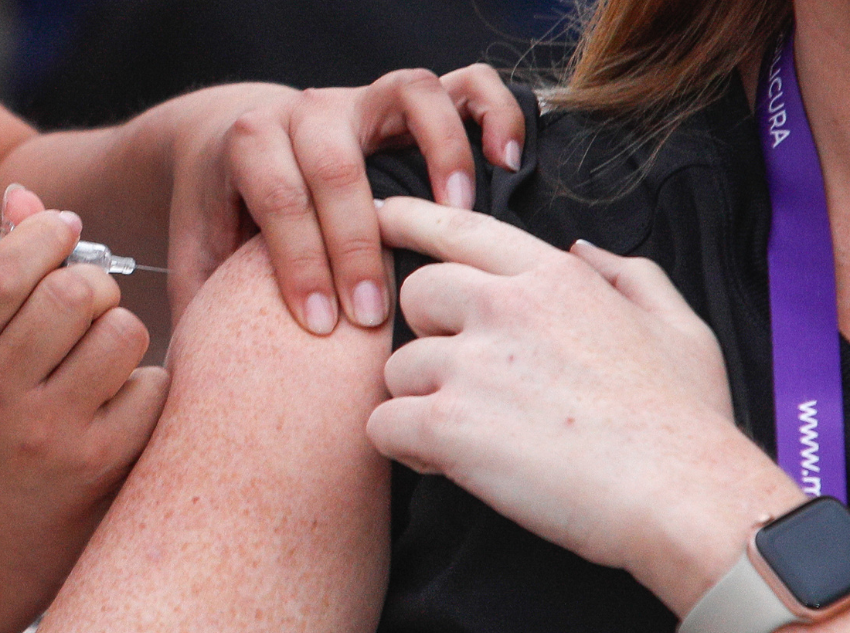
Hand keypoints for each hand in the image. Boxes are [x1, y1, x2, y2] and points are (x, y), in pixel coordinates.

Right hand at [0, 187, 169, 629]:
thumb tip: (29, 195)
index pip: (4, 272)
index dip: (45, 234)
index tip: (65, 230)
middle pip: (76, 293)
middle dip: (94, 283)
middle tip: (89, 300)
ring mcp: (51, 434)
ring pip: (124, 333)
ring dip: (122, 330)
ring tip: (102, 354)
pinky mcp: (104, 462)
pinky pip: (153, 384)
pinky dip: (145, 381)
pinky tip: (119, 399)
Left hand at [168, 65, 523, 333]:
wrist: (231, 142)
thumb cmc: (223, 210)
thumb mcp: (200, 251)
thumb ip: (200, 298)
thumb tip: (203, 373)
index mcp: (250, 141)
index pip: (278, 198)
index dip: (299, 264)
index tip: (319, 327)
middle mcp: (307, 110)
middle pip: (337, 164)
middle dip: (357, 244)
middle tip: (373, 316)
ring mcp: (362, 98)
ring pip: (408, 96)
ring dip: (439, 154)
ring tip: (456, 216)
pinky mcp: (406, 102)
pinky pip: (462, 85)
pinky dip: (490, 114)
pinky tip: (504, 163)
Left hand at [366, 197, 804, 615]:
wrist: (683, 497)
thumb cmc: (685, 422)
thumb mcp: (679, 327)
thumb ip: (628, 276)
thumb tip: (583, 250)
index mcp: (552, 279)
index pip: (462, 230)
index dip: (411, 218)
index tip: (380, 214)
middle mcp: (502, 307)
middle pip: (415, 295)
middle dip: (428, 336)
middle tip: (464, 380)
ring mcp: (469, 364)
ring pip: (396, 370)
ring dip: (420, 404)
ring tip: (469, 438)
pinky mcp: (446, 424)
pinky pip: (381, 425)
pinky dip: (403, 448)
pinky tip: (443, 463)